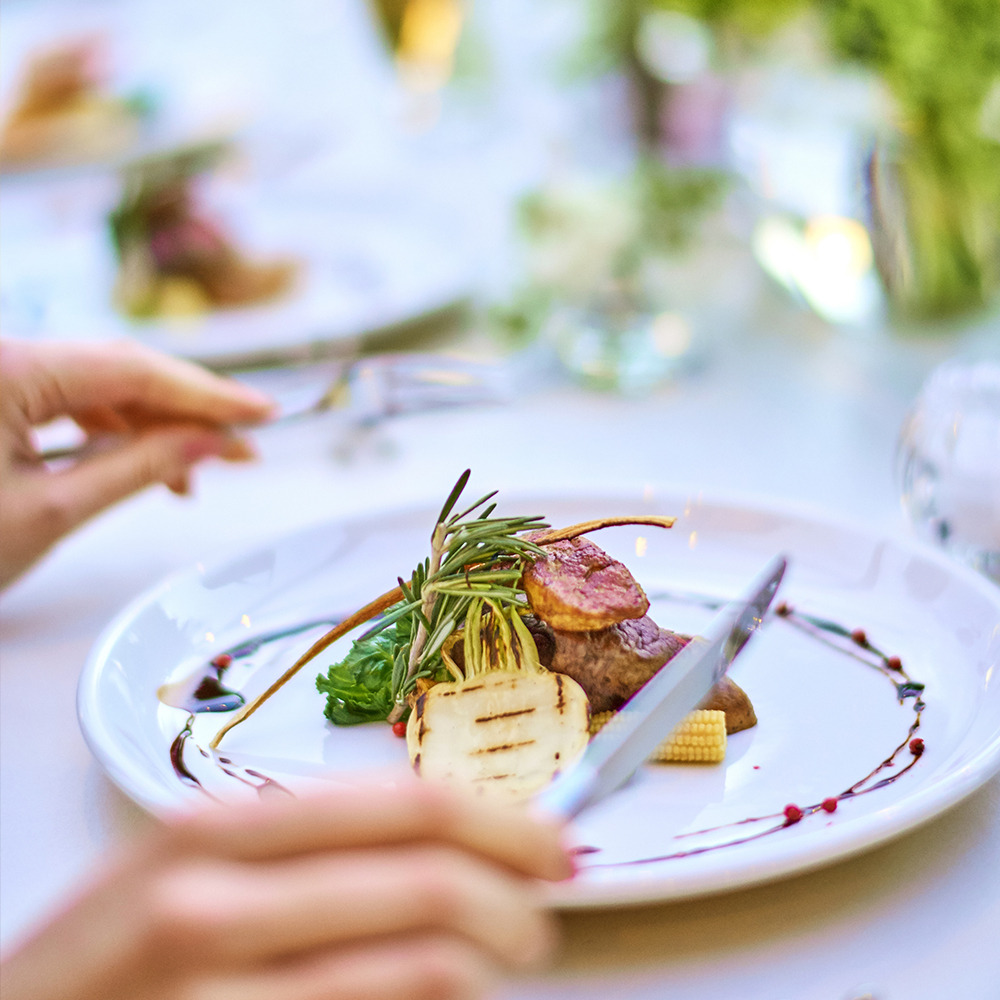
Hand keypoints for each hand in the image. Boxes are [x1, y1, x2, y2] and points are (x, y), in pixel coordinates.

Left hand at [0, 337, 273, 586]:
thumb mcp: (53, 511)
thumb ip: (139, 469)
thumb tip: (209, 442)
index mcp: (7, 371)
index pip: (132, 370)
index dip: (206, 393)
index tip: (260, 412)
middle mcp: (3, 356)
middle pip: (120, 372)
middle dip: (187, 412)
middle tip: (243, 447)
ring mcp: (2, 373)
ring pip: (100, 386)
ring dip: (153, 427)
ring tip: (190, 475)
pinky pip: (70, 398)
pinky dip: (114, 431)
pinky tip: (145, 462)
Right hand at [0, 782, 570, 999]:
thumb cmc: (104, 966)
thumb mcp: (183, 876)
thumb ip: (300, 850)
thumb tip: (444, 844)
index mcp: (209, 834)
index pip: (402, 808)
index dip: (499, 824)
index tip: (550, 845)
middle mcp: (209, 910)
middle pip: (429, 887)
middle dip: (515, 903)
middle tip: (539, 921)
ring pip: (426, 975)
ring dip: (486, 970)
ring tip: (495, 969)